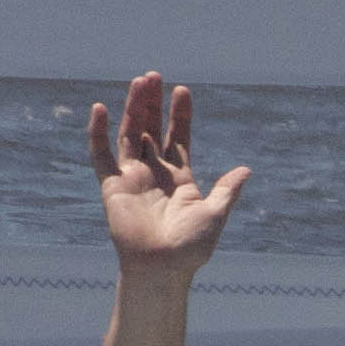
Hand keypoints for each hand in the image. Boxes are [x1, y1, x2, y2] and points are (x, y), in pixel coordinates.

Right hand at [87, 72, 250, 275]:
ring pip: (129, 134)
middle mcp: (154, 174)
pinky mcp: (112, 186)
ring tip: (138, 81)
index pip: (177, 138)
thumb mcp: (215, 214)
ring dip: (132, 108)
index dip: (179, 115)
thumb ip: (227, 190)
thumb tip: (245, 169)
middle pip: (150, 128)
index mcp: (179, 179)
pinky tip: (101, 109)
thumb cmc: (190, 248)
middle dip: (153, 103)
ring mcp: (132, 178)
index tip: (182, 91)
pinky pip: (101, 155)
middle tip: (154, 76)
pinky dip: (98, 132)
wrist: (162, 269)